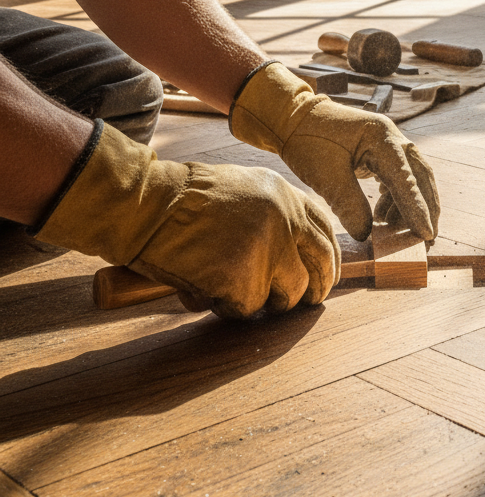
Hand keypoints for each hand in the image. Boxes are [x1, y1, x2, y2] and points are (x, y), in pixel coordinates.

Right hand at [33, 121, 340, 318]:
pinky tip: (206, 291)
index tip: (326, 273)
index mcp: (285, 194)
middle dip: (316, 288)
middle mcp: (285, 220)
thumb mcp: (241, 188)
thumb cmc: (179, 200)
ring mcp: (268, 250)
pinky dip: (227, 307)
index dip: (328, 256)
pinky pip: (247, 308)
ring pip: (288, 294)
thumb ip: (272, 211)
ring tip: (234, 290)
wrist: (144, 204)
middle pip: (320, 264)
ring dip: (266, 301)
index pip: (323, 229)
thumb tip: (294, 248)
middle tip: (306, 302)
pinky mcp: (245, 279)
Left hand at [230, 62, 438, 242]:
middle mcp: (392, 137)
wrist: (295, 118)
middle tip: (428, 239)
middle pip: (421, 176)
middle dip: (427, 208)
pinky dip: (397, 198)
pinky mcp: (381, 150)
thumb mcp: (325, 175)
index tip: (426, 234)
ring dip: (412, 204)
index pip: (406, 178)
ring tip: (398, 231)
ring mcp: (389, 142)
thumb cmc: (308, 141)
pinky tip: (384, 216)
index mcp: (381, 137)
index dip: (417, 208)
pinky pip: (400, 176)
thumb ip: (349, 204)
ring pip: (414, 177)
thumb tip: (366, 235)